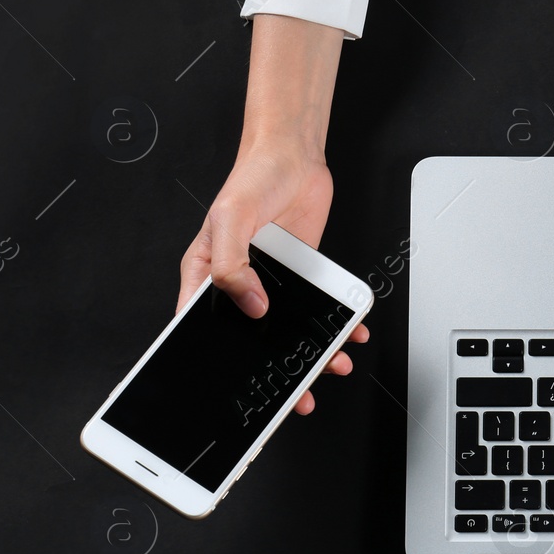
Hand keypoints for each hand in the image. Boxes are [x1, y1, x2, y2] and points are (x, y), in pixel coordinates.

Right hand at [175, 14, 362, 415]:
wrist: (293, 157)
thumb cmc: (250, 180)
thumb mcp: (230, 220)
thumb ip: (231, 265)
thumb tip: (249, 304)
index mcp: (206, 277)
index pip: (202, 330)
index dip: (214, 363)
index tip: (230, 391)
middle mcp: (239, 285)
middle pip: (252, 340)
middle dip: (273, 371)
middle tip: (293, 397)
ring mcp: (272, 284)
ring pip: (288, 331)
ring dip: (310, 353)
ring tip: (329, 366)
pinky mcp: (302, 278)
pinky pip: (318, 310)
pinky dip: (336, 325)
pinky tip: (351, 334)